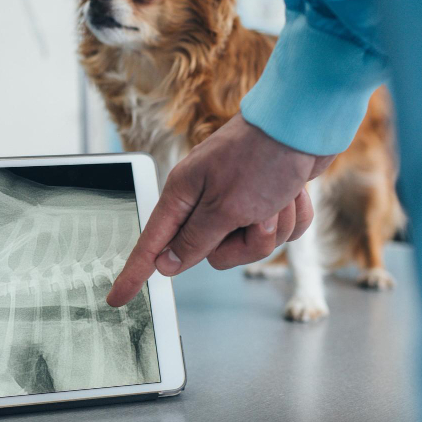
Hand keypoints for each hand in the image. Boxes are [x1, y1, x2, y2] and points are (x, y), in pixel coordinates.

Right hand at [107, 115, 334, 306]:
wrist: (304, 123)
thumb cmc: (261, 157)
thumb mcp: (224, 207)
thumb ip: (194, 241)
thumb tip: (166, 264)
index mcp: (184, 194)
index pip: (152, 244)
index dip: (135, 272)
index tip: (117, 298)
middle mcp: (207, 198)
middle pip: (215, 253)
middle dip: (246, 243)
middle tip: (258, 217)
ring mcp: (238, 199)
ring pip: (252, 244)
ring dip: (274, 226)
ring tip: (279, 197)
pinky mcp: (267, 199)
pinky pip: (279, 231)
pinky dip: (292, 216)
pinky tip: (294, 194)